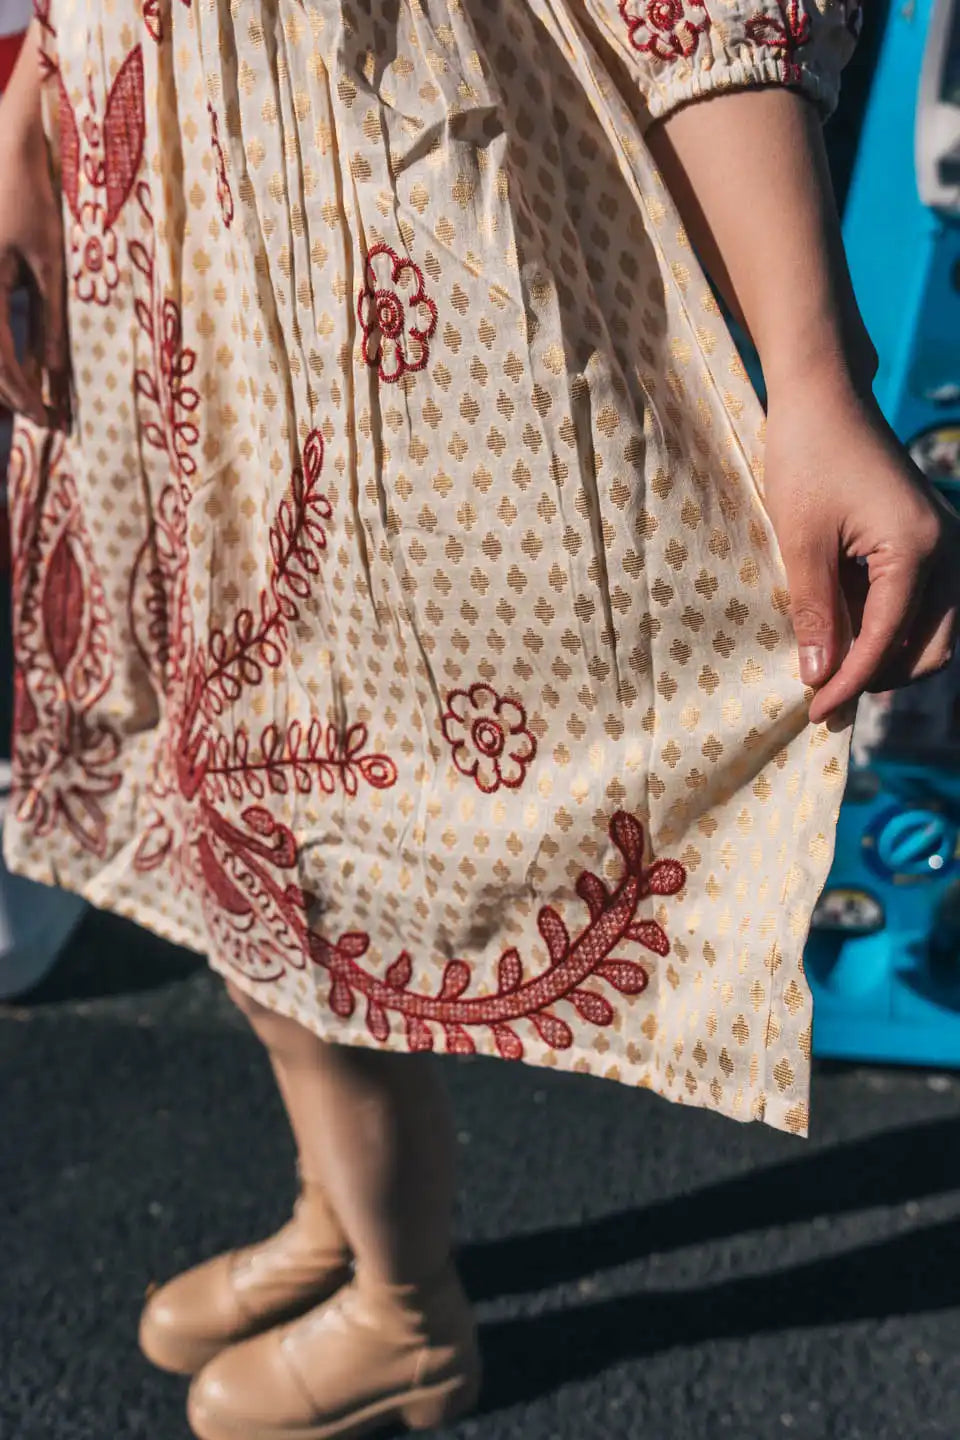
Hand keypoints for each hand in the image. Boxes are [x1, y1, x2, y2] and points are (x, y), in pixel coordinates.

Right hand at [0, 72, 68, 428]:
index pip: (1, 360)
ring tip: (33, 397)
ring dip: (4, 374)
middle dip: (12, 392)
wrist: (3, 145)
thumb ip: (52, 318)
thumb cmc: (30, 195)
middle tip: (43, 417)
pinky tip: (21, 361)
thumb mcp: (51, 261)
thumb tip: (56, 372)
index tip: (46, 419)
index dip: (24, 395)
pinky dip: (0, 348)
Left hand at [762, 373, 959, 725]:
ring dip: (884, 655)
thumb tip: (819, 676)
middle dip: (878, 678)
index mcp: (917, 548)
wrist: (823, 393)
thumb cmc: (806, 456)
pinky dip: (886, 626)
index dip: (849, 683)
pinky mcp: (927, 537)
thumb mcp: (800, 541)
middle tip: (824, 694)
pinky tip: (841, 629)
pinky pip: (920, 602)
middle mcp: (946, 548)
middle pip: (929, 648)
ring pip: (930, 631)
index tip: (814, 711)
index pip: (887, 641)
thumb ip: (814, 611)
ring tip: (829, 664)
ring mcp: (942, 541)